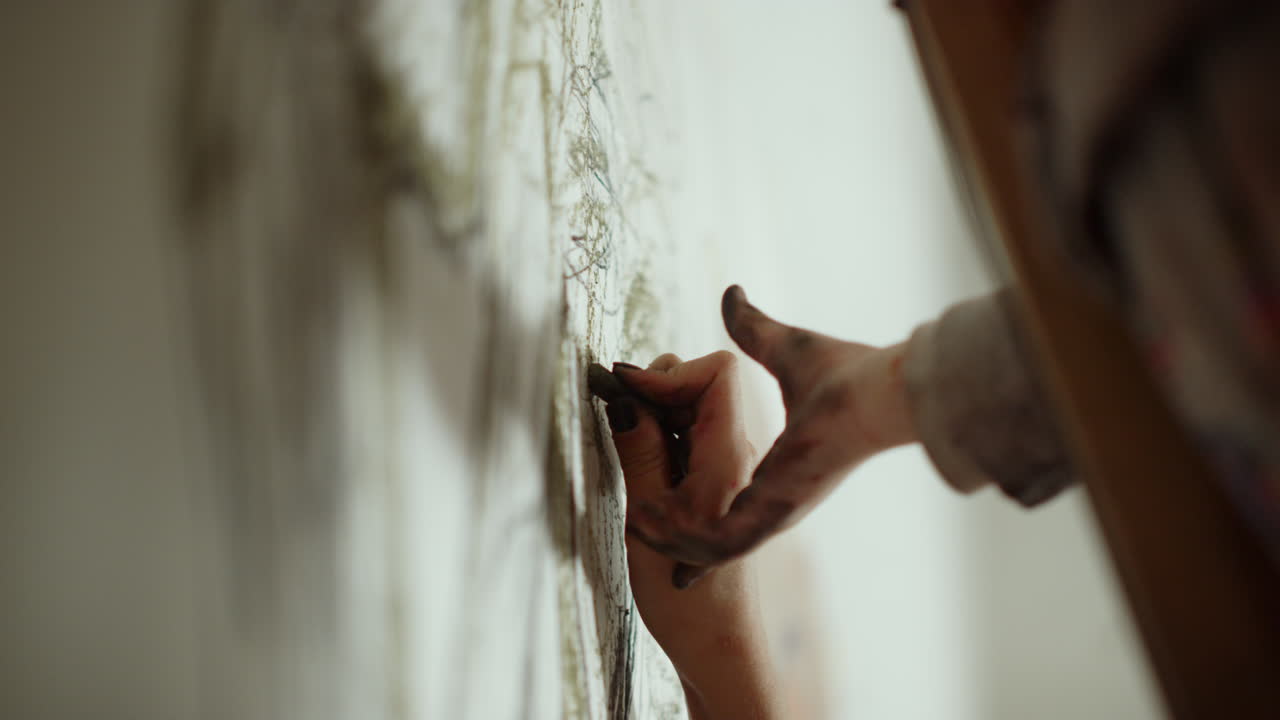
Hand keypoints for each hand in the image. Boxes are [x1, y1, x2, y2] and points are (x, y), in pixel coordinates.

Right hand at [598, 354, 781, 719]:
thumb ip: (638, 448)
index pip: (717, 373)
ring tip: (624, 445)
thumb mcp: (647, 515)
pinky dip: (662, 440)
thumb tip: (622, 393)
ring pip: (694, 413)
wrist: (716, 643)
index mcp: (729, 455)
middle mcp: (738, 454)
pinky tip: (639, 467)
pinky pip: (692, 440)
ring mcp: (730, 469)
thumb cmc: (683, 591)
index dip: (667, 372)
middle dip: (656, 390)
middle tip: (616, 415)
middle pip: (703, 386)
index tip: (620, 389)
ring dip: (655, 417)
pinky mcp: (718, 484)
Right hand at [618, 285, 917, 586]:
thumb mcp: (781, 349)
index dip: (689, 500)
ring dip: (670, 540)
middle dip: (672, 532)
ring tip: (634, 524)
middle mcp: (775, 498)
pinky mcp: (771, 513)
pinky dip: (684, 543)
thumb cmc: (845, 373)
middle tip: (633, 518)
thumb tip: (731, 293)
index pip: (725, 497)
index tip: (653, 499)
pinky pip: (718, 545)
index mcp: (778, 468)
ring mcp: (774, 512)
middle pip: (713, 530)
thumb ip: (751, 329)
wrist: (876, 393)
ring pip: (711, 548)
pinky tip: (648, 525)